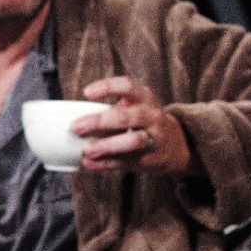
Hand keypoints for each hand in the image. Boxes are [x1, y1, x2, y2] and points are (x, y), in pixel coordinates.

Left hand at [74, 77, 194, 174]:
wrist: (176, 145)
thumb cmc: (144, 122)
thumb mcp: (135, 107)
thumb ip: (112, 108)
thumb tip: (74, 118)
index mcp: (145, 98)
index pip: (128, 87)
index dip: (108, 88)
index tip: (87, 93)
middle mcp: (152, 116)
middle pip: (127, 117)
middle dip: (100, 122)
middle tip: (76, 127)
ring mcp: (154, 139)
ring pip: (133, 141)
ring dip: (107, 145)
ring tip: (86, 150)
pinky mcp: (150, 159)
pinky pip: (126, 162)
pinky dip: (105, 163)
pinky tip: (88, 163)